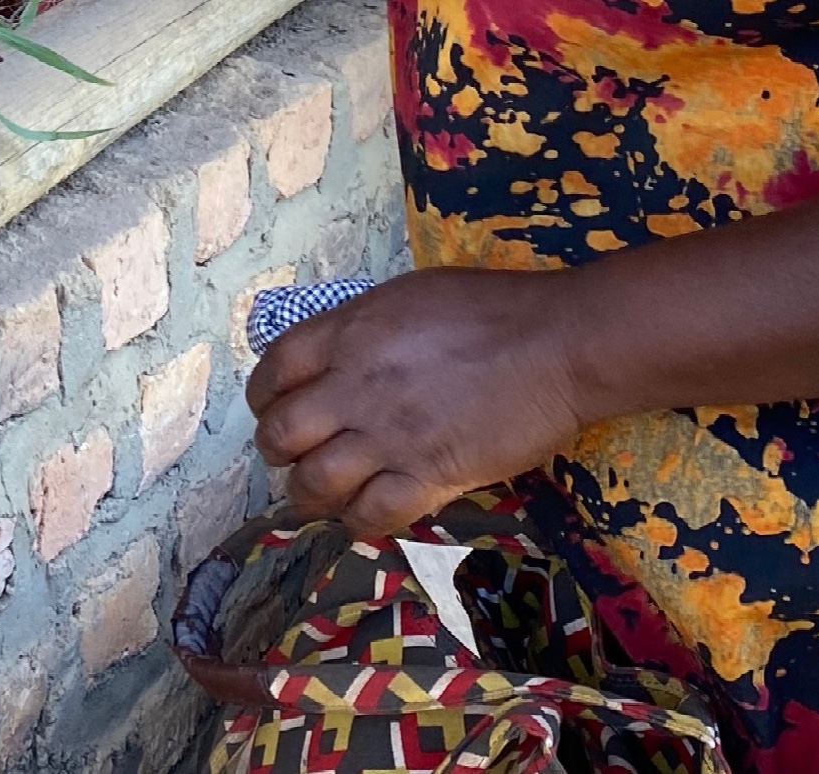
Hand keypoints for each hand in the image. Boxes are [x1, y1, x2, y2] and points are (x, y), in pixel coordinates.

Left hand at [247, 268, 587, 535]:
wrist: (554, 343)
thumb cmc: (490, 308)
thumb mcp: (406, 296)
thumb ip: (363, 327)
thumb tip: (341, 350)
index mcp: (348, 333)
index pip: (274, 370)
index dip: (264, 397)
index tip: (274, 408)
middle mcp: (355, 386)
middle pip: (282, 432)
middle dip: (278, 451)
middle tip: (294, 457)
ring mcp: (388, 436)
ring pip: (314, 483)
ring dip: (308, 495)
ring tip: (319, 496)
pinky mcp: (428, 477)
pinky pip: (371, 515)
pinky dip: (358, 523)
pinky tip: (362, 517)